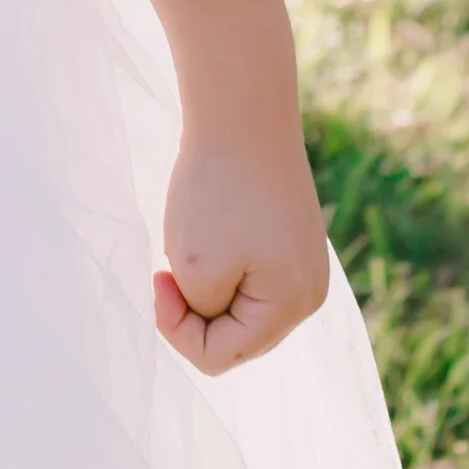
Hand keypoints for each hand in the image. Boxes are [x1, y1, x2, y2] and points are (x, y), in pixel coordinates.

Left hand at [156, 125, 330, 374]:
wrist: (241, 112)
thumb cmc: (215, 189)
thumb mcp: (196, 267)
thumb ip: (203, 313)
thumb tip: (216, 316)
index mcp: (292, 306)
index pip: (220, 357)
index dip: (176, 328)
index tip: (158, 277)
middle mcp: (310, 293)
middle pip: (235, 338)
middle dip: (194, 309)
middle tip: (170, 264)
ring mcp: (305, 265)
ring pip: (239, 307)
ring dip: (206, 286)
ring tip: (196, 240)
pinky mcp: (292, 240)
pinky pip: (248, 276)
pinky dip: (219, 263)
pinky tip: (211, 228)